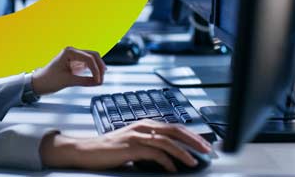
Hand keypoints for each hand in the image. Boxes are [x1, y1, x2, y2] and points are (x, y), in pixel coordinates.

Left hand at [31, 46, 107, 94]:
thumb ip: (85, 81)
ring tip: (99, 80)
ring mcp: (74, 57)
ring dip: (97, 68)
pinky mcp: (74, 63)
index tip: (99, 80)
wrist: (39, 83)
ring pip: (92, 59)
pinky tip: (95, 78)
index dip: (96, 70)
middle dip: (99, 67)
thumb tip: (98, 82)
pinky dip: (93, 70)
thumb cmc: (48, 79)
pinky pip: (88, 64)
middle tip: (102, 79)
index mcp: (69, 52)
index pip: (89, 58)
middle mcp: (72, 52)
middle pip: (93, 56)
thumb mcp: (68, 81)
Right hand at [39, 120, 212, 171]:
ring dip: (183, 152)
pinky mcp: (130, 146)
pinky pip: (154, 153)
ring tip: (194, 162)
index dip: (191, 135)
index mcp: (145, 124)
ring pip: (167, 141)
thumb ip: (150, 146)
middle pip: (175, 130)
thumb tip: (171, 157)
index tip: (204, 145)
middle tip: (207, 150)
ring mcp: (136, 135)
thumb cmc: (110, 150)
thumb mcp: (134, 145)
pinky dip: (166, 162)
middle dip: (193, 140)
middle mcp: (143, 126)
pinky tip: (172, 169)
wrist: (87, 152)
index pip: (174, 127)